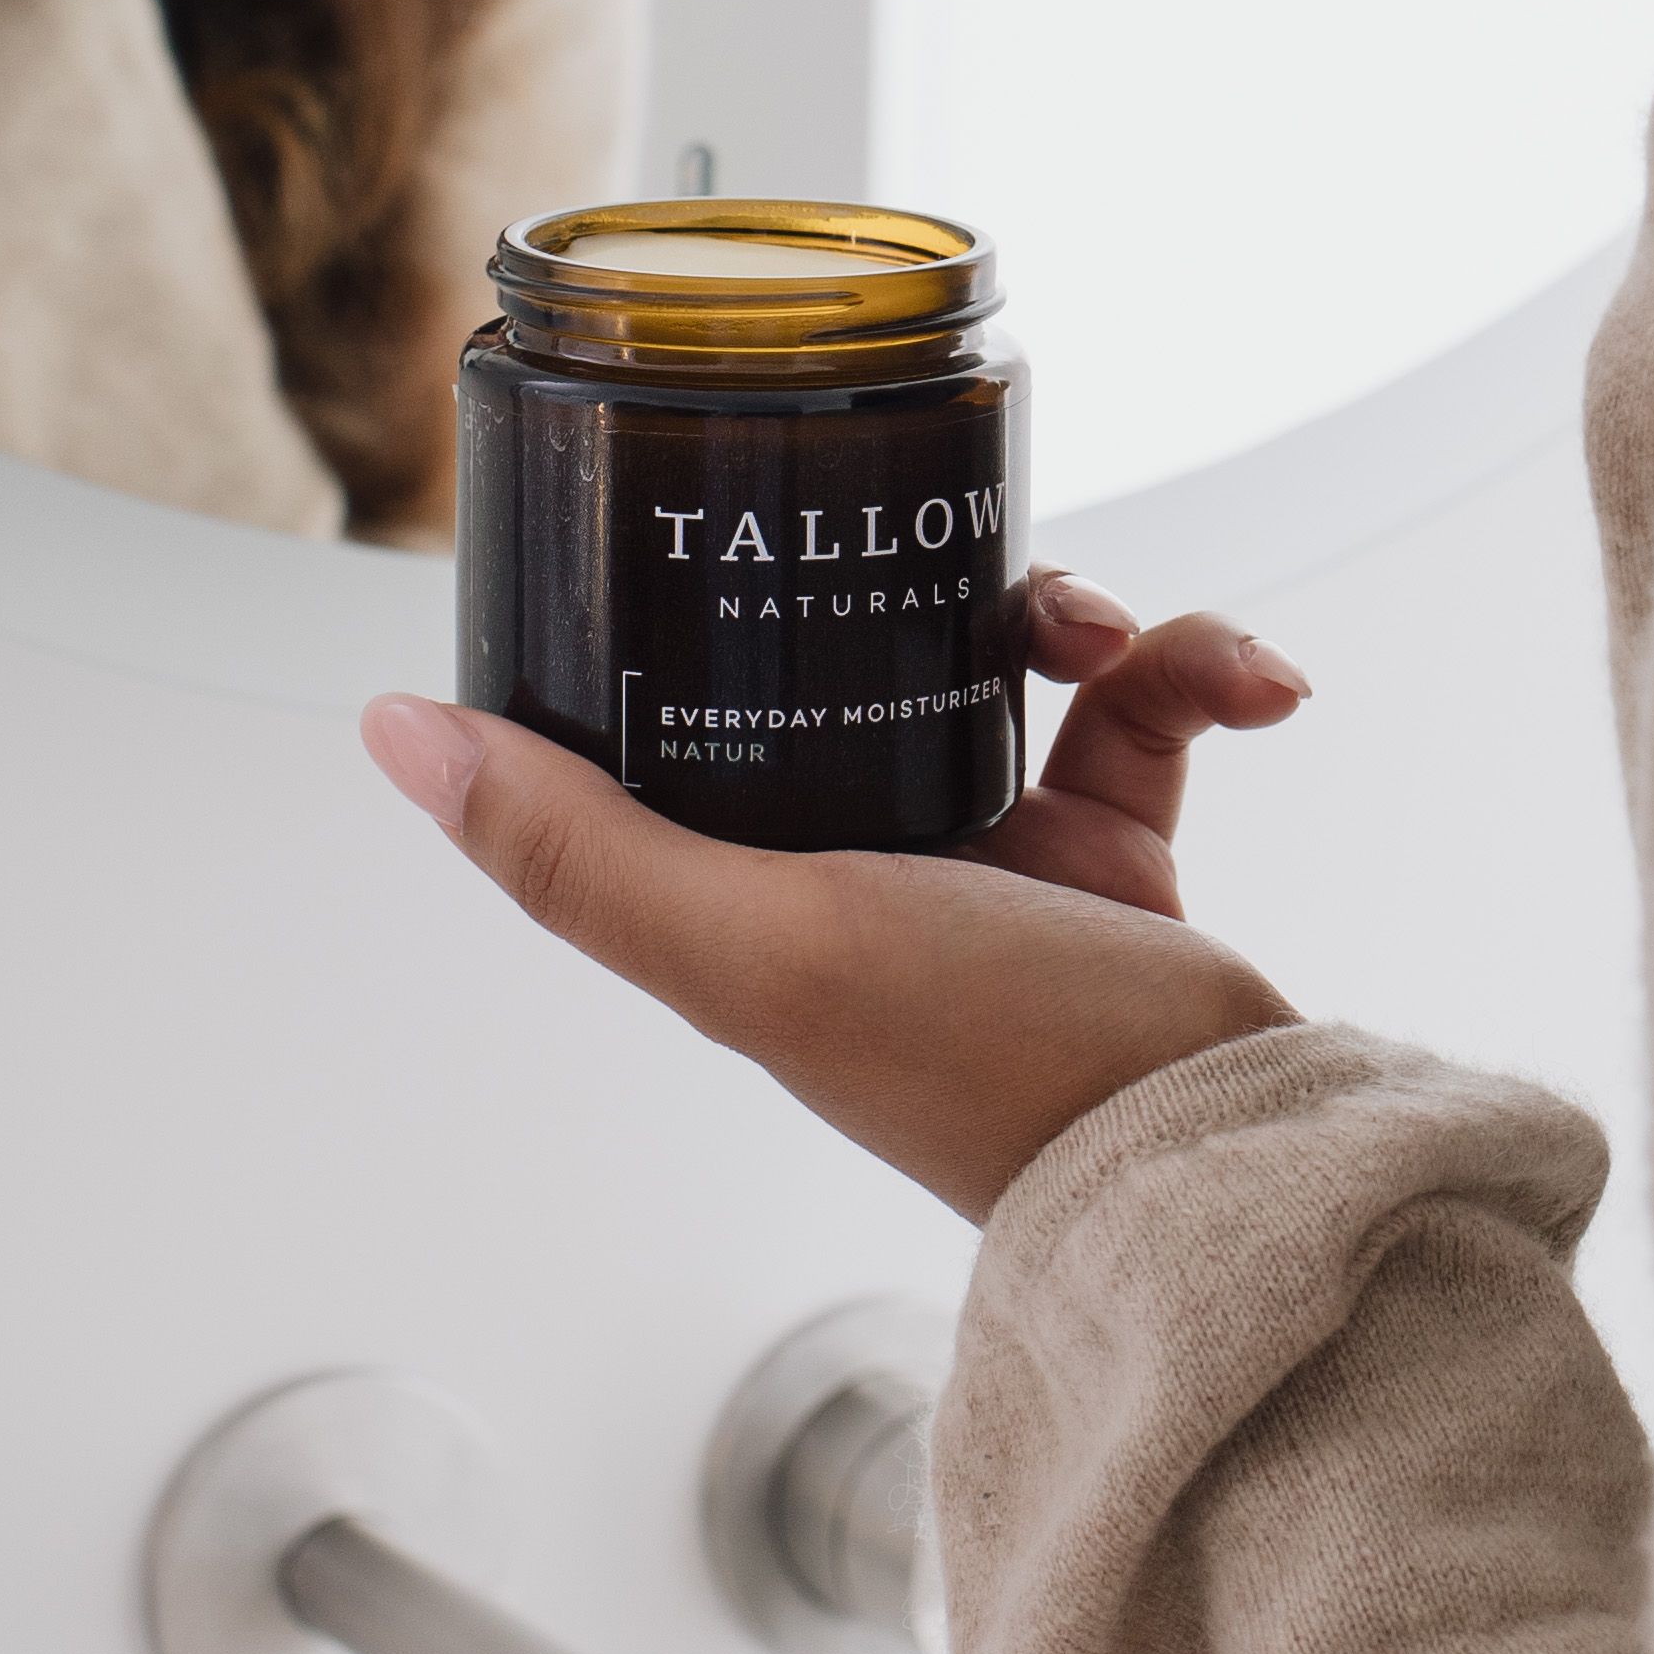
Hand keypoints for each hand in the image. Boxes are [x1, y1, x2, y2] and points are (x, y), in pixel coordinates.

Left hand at [360, 579, 1310, 1225]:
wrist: (1216, 1147)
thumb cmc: (987, 1063)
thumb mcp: (756, 945)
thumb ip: (574, 850)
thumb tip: (393, 729)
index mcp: (746, 896)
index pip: (668, 721)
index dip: (681, 609)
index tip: (719, 506)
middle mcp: (850, 869)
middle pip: (842, 655)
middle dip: (915, 576)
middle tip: (969, 549)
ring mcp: (987, 856)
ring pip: (1000, 658)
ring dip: (1076, 616)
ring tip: (1116, 634)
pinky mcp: (1111, 853)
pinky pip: (1144, 710)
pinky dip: (1201, 671)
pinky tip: (1260, 684)